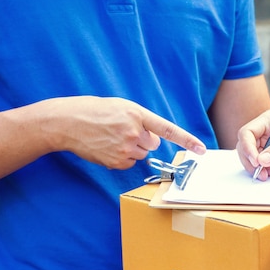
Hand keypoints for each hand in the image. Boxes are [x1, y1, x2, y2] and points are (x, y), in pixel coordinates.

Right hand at [41, 96, 205, 168]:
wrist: (68, 122)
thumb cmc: (95, 111)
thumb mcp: (122, 107)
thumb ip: (142, 120)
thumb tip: (155, 140)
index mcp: (137, 114)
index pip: (168, 129)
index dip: (187, 140)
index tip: (201, 149)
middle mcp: (134, 132)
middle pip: (152, 144)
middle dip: (143, 139)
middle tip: (122, 130)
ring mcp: (125, 148)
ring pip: (141, 154)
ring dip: (131, 148)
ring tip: (111, 138)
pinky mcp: (117, 161)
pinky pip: (129, 163)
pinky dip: (121, 157)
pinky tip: (107, 147)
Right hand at [236, 109, 269, 179]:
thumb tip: (262, 160)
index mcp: (268, 120)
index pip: (247, 133)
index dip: (247, 148)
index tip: (257, 161)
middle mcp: (267, 131)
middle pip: (246, 147)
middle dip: (252, 161)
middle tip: (262, 173)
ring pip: (255, 158)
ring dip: (261, 168)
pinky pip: (267, 164)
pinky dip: (269, 170)